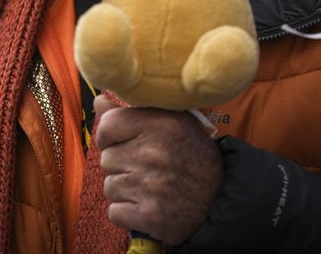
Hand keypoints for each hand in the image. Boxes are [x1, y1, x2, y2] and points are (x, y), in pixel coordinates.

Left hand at [94, 94, 223, 244]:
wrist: (222, 199)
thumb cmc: (193, 157)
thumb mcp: (173, 123)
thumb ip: (135, 112)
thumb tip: (98, 102)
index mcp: (162, 124)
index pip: (108, 124)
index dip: (109, 135)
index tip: (122, 142)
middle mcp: (155, 153)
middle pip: (107, 158)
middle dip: (122, 164)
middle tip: (147, 168)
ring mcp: (151, 186)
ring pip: (110, 186)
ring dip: (125, 189)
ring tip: (149, 186)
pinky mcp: (150, 216)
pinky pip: (115, 212)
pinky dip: (127, 213)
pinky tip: (147, 205)